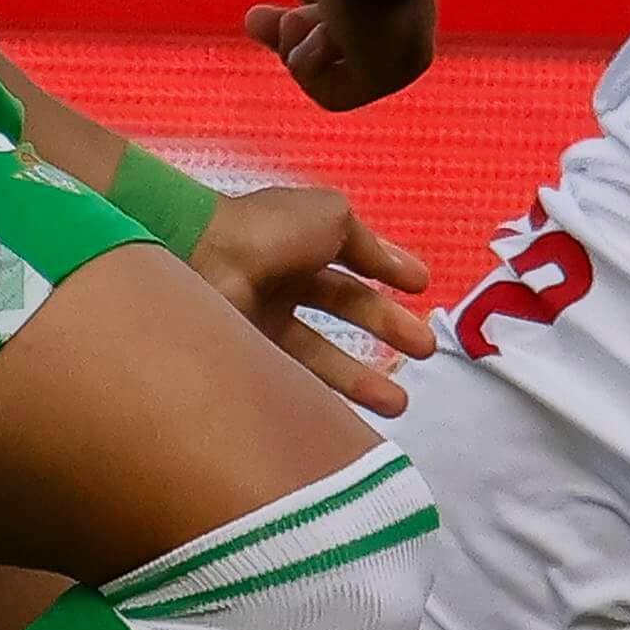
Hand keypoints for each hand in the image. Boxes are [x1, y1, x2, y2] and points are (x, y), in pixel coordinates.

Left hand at [189, 182, 436, 411]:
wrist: (202, 262)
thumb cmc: (268, 230)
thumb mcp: (330, 217)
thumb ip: (367, 244)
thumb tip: (402, 267)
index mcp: (298, 242)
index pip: (350, 262)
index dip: (387, 274)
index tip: (423, 292)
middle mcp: (280, 281)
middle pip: (343, 309)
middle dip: (388, 330)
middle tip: (427, 351)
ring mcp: (262, 322)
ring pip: (320, 355)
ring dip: (362, 380)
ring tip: (400, 404)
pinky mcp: (249, 358)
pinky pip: (292, 381)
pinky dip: (324, 398)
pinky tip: (356, 412)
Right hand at [238, 0, 437, 109]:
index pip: (342, 11)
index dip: (302, 10)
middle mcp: (397, 13)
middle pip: (337, 49)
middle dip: (290, 34)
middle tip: (256, 16)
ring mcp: (398, 44)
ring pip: (336, 75)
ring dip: (299, 47)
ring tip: (301, 15)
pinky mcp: (391, 68)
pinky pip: (338, 95)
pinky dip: (309, 69)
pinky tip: (312, 30)